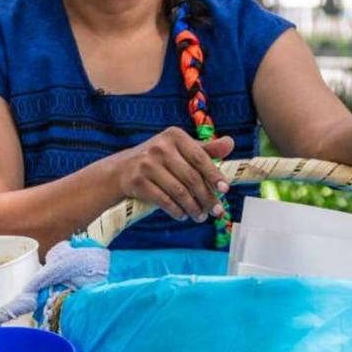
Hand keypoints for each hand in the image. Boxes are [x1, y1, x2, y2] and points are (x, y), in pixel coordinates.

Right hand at [113, 127, 233, 222]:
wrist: (121, 170)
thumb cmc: (158, 160)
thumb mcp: (179, 150)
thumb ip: (205, 149)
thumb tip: (230, 143)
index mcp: (174, 135)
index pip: (200, 157)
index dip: (214, 175)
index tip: (225, 190)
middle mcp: (160, 147)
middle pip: (191, 177)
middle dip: (206, 197)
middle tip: (217, 211)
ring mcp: (146, 164)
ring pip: (179, 191)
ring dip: (193, 207)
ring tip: (201, 216)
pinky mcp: (136, 181)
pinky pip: (163, 200)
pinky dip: (176, 211)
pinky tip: (183, 215)